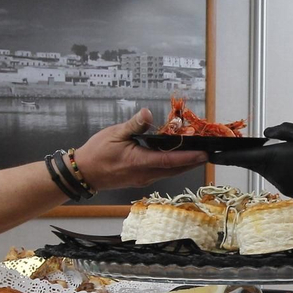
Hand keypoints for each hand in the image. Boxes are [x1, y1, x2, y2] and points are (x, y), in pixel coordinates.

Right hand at [73, 109, 206, 190]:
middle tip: (208, 153)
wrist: (83, 173)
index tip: (204, 154)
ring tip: (197, 154)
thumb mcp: (114, 134)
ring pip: (169, 173)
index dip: (189, 157)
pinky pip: (161, 173)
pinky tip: (176, 158)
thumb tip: (147, 113)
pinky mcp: (140, 179)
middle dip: (193, 162)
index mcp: (139, 163)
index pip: (170, 161)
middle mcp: (145, 174)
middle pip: (175, 170)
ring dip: (184, 165)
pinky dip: (172, 166)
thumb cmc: (96, 153)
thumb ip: (134, 124)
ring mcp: (143, 179)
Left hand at [209, 122, 292, 196]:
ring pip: (268, 169)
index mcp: (273, 158)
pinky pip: (280, 176)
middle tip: (263, 144)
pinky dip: (284, 168)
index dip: (224, 156)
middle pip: (255, 163)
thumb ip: (282, 130)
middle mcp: (273, 175)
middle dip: (253, 153)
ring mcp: (281, 185)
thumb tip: (266, 133)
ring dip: (273, 160)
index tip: (210, 155)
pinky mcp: (289, 191)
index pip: (241, 158)